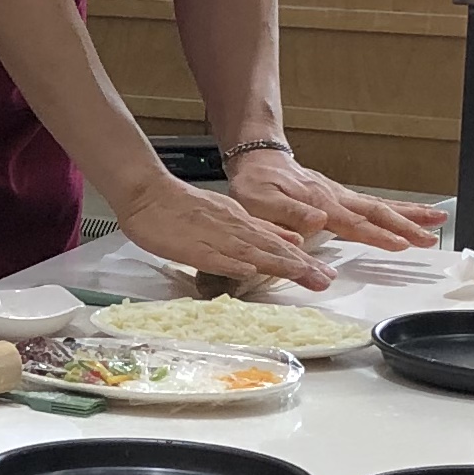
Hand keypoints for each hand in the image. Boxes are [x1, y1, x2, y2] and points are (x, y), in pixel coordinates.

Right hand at [116, 170, 328, 291]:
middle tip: (325, 281)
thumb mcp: (229, 213)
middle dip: (300, 267)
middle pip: (271, 249)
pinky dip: (232, 263)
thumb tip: (293, 239)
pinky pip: (214, 256)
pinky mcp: (190, 246)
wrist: (148, 192)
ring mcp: (212, 237)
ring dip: (277, 264)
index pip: (278, 244)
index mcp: (242, 222)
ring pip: (250, 252)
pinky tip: (249, 271)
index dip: (303, 261)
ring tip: (302, 276)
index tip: (325, 276)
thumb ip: (259, 228)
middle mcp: (233, 229)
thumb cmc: (182, 207)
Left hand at [230, 146, 440, 255]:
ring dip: (410, 215)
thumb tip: (317, 222)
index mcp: (319, 204)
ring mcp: (342, 196)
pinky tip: (415, 215)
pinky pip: (375, 204)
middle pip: (378, 212)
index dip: (378, 235)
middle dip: (407, 225)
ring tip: (438, 223)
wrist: (258, 160)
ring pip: (381, 206)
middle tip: (431, 238)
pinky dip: (398, 209)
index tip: (402, 243)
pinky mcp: (342, 197)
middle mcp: (336, 198)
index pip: (355, 223)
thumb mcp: (260, 202)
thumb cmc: (257, 185)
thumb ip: (288, 214)